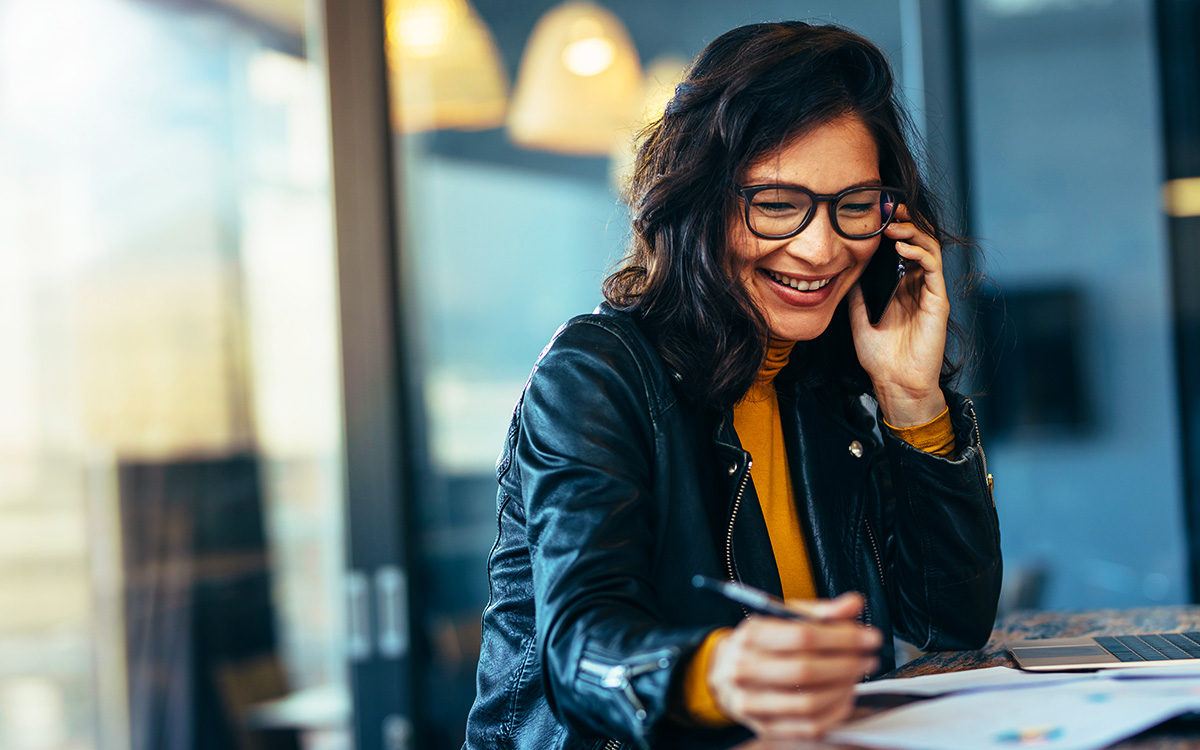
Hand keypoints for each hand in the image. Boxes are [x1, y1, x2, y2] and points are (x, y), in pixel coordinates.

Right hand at [706, 593, 881, 738]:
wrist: (725, 672)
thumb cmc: (762, 643)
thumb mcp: (784, 617)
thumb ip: (822, 611)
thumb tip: (854, 604)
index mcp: (752, 635)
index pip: (803, 636)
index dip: (843, 637)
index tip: (869, 637)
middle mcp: (745, 669)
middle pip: (806, 671)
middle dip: (847, 665)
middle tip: (868, 658)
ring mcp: (752, 701)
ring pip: (809, 702)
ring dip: (843, 689)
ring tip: (857, 676)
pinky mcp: (765, 726)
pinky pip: (809, 726)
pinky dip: (835, 713)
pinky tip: (845, 697)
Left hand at [848, 204, 948, 426]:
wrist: (894, 383)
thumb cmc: (879, 357)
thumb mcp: (859, 317)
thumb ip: (857, 293)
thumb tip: (846, 268)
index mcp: (901, 287)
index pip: (901, 247)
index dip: (892, 228)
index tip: (876, 212)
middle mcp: (917, 286)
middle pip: (918, 242)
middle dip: (905, 221)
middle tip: (888, 207)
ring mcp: (929, 292)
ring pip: (929, 249)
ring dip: (912, 232)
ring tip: (892, 224)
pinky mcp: (938, 302)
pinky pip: (934, 269)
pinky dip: (920, 253)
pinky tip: (902, 247)